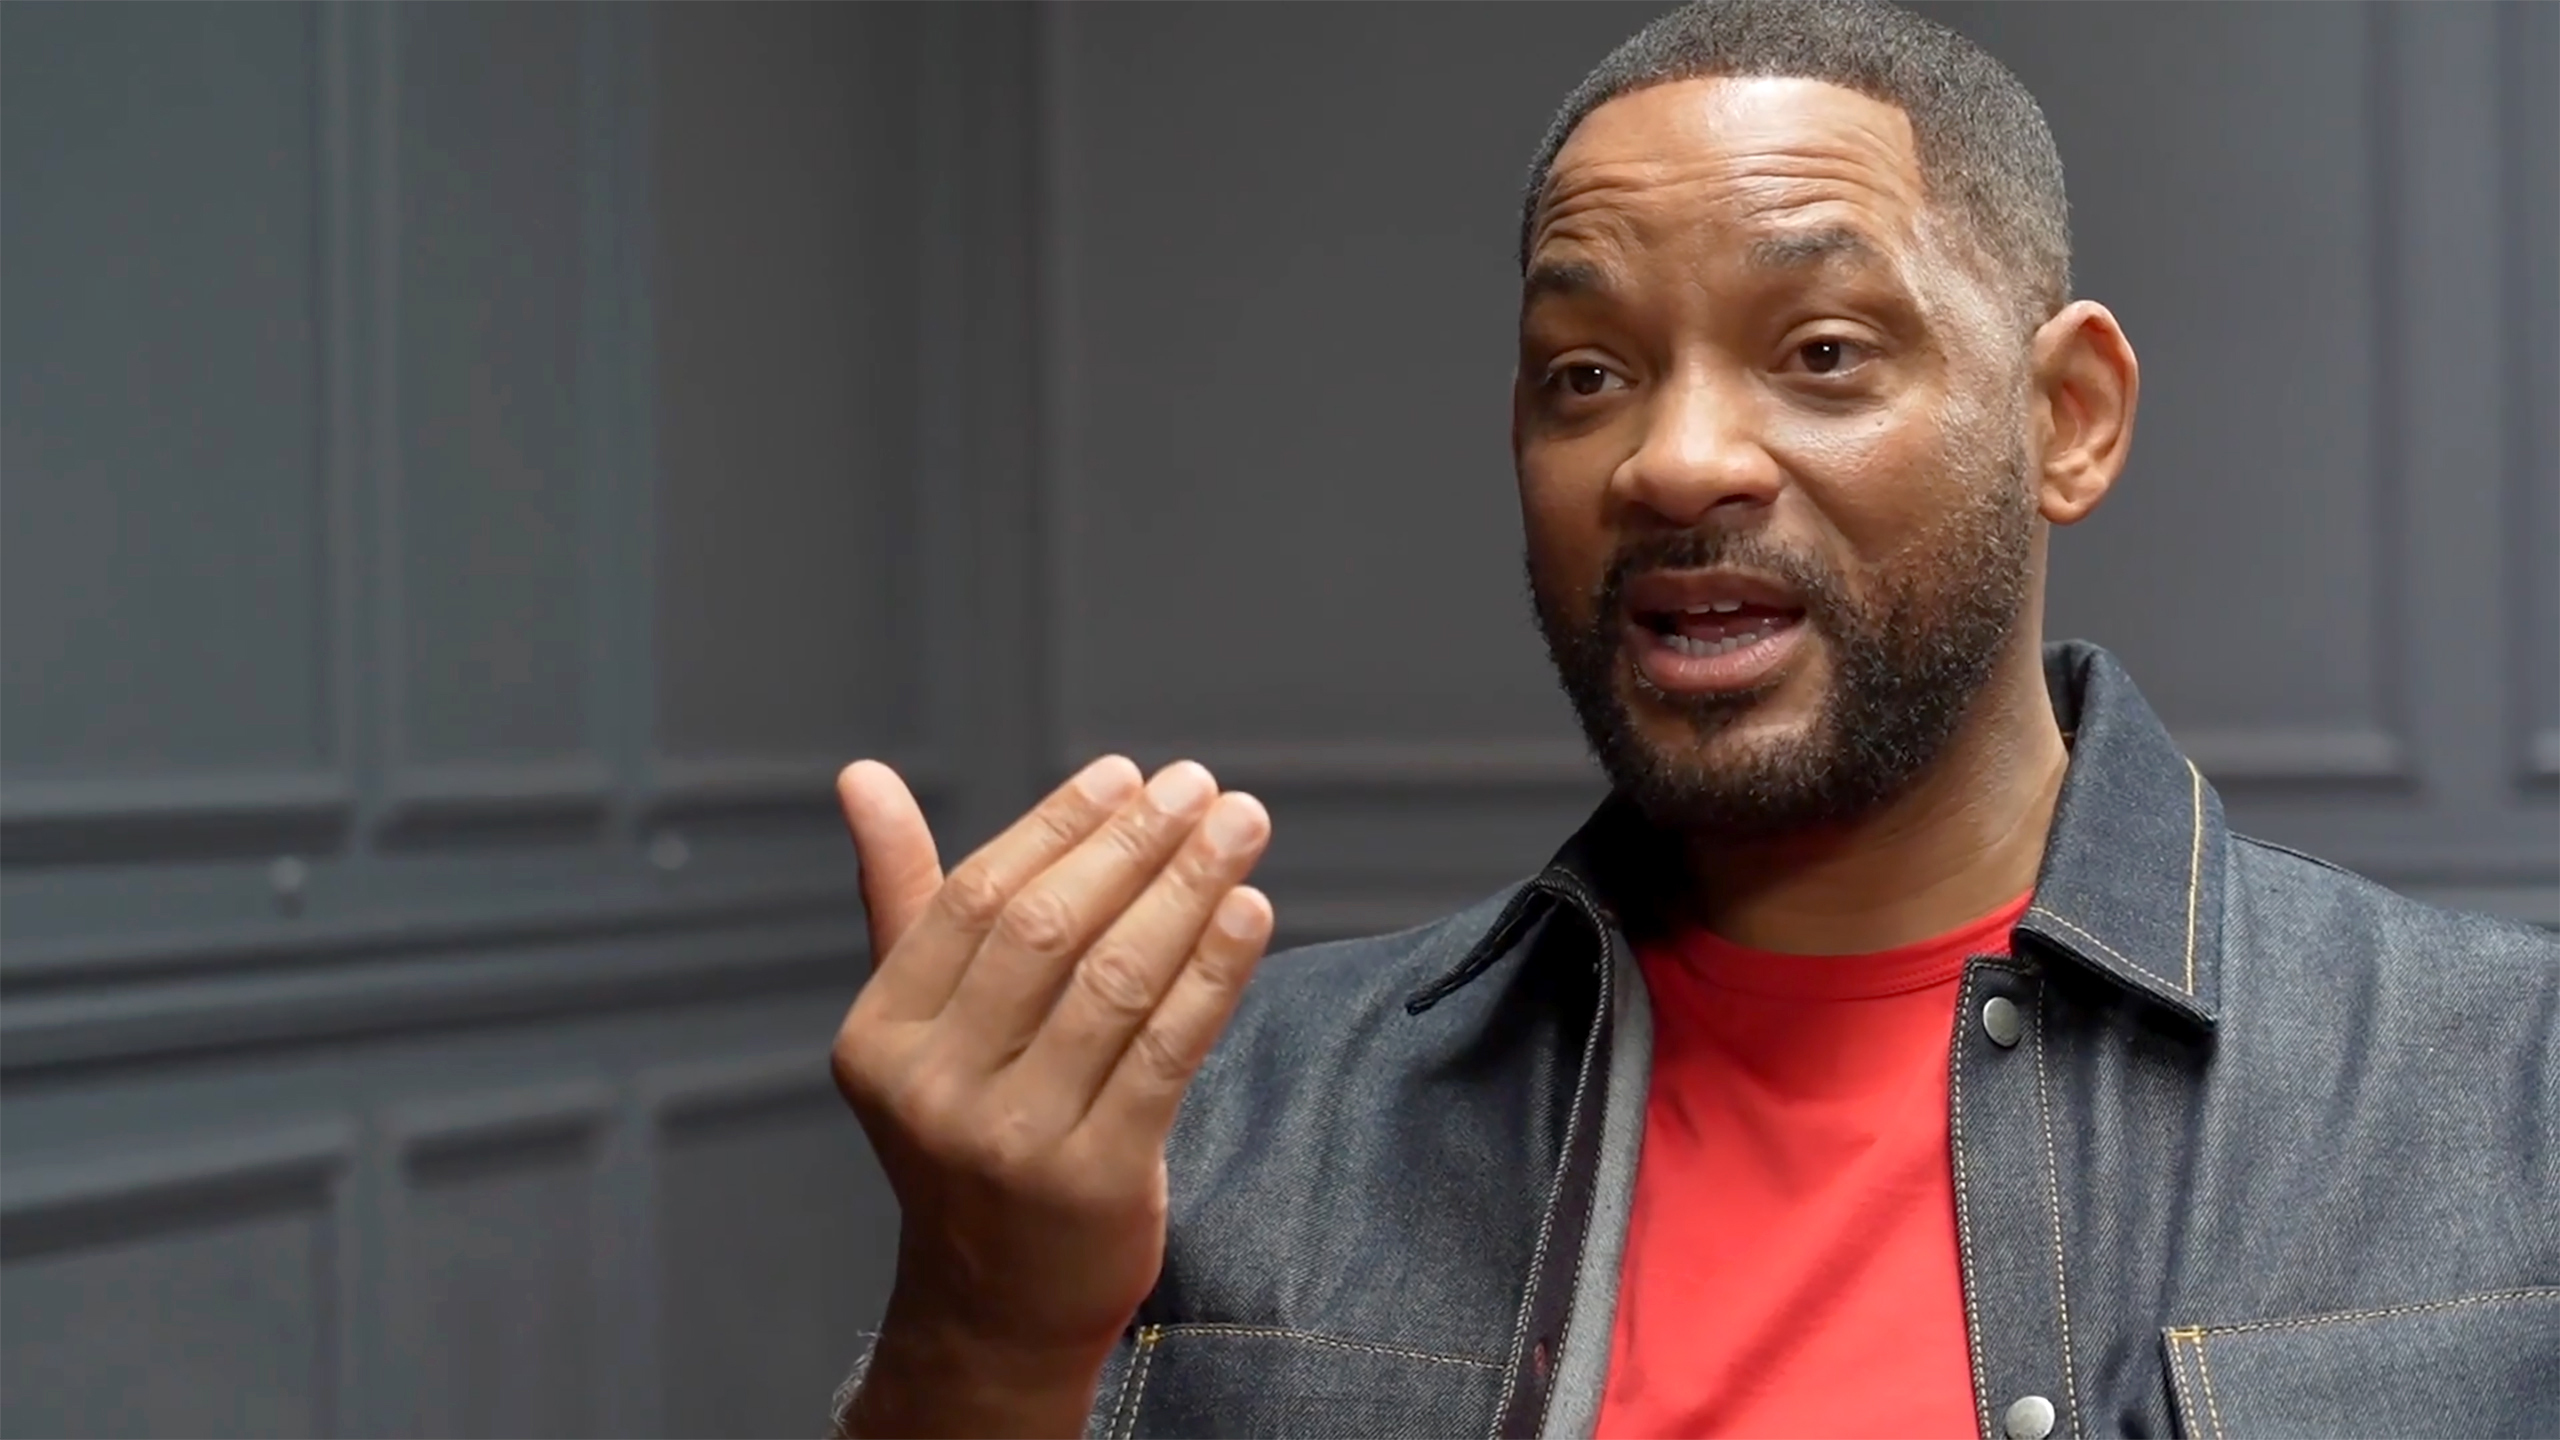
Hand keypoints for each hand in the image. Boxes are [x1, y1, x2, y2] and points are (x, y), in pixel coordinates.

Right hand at [828, 756, 1273, 1437]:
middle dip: (1133, 845)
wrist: (993, 1310)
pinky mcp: (1094, 1180)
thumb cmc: (967, 1136)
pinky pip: (1169, 1051)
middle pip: (1047, 931)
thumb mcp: (915, 1025)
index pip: (976, 899)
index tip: (1127, 774)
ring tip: (1240, 825)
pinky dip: (1214, 972)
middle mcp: (934, 1087)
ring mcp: (1013, 1140)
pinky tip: (1250, 912)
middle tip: (1199, 786)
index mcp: (881, 1035)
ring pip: (1116, 982)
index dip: (1058, 825)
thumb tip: (862, 775)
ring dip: (1189, 889)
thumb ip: (900, 895)